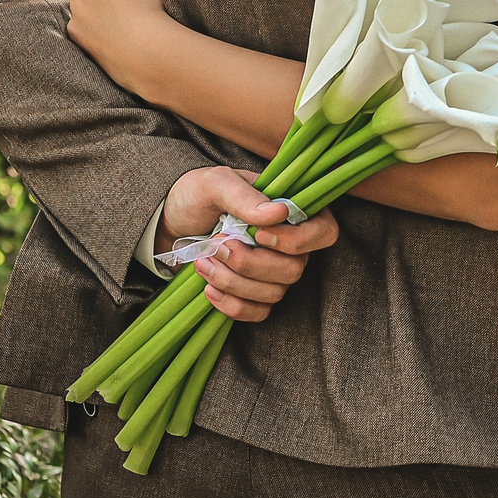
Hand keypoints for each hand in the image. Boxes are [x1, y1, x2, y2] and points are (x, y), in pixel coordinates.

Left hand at [68, 0, 171, 98]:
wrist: (151, 52)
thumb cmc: (140, 6)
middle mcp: (74, 22)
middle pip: (95, 8)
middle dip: (110, 8)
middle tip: (135, 12)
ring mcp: (84, 46)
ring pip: (100, 29)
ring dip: (113, 27)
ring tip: (136, 30)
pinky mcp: (96, 64)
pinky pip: (107, 48)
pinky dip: (117, 45)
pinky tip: (133, 45)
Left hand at [159, 165, 340, 322]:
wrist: (173, 222)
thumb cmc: (198, 196)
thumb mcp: (215, 184)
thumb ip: (244, 196)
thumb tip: (280, 213)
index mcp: (292, 210)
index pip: (324, 232)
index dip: (297, 241)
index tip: (258, 235)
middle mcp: (291, 244)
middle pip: (295, 269)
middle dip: (250, 263)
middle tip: (217, 245)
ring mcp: (275, 272)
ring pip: (275, 293)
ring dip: (234, 282)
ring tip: (204, 262)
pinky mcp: (255, 295)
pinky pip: (258, 313)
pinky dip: (232, 305)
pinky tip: (209, 288)